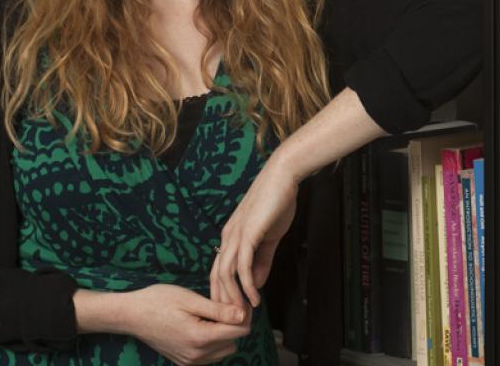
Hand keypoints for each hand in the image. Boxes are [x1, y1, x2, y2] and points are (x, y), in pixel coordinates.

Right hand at [77, 284, 250, 364]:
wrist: (131, 315)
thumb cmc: (159, 301)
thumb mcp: (190, 299)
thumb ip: (218, 310)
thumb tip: (242, 314)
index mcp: (200, 337)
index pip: (239, 331)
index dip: (243, 313)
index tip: (237, 299)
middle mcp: (196, 355)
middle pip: (234, 341)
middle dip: (234, 324)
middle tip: (223, 305)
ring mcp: (190, 361)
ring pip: (223, 350)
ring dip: (223, 334)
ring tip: (210, 315)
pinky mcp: (184, 362)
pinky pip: (210, 355)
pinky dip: (212, 342)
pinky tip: (201, 325)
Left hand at [209, 159, 299, 308]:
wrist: (283, 178)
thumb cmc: (276, 204)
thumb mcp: (268, 238)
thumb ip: (262, 261)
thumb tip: (255, 284)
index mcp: (230, 237)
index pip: (219, 271)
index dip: (224, 293)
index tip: (234, 311)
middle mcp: (228, 237)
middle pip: (217, 276)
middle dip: (224, 301)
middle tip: (235, 321)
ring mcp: (235, 236)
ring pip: (226, 275)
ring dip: (234, 298)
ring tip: (243, 315)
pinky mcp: (247, 234)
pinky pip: (242, 266)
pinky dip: (247, 285)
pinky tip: (255, 298)